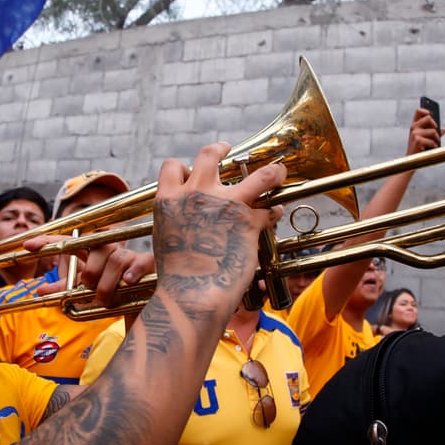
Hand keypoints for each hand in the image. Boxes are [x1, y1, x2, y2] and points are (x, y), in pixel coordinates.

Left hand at [33, 237, 155, 306]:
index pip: (68, 242)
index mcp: (93, 253)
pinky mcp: (147, 262)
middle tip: (92, 291)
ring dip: (107, 286)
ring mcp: (129, 254)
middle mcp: (110, 249)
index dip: (47, 241)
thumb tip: (39, 291)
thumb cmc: (112, 294)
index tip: (27, 245)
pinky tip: (128, 282)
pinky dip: (132, 273)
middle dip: (90, 276)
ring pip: (114, 260)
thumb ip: (66, 289)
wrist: (143, 304)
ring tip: (107, 300)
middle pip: (95, 252)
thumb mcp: (87, 292)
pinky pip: (138, 261)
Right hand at [151, 142, 284, 322]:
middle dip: (220, 148)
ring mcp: (225, 204)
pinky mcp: (249, 220)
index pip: (173, 166)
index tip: (193, 170)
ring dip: (273, 171)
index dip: (185, 166)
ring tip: (279, 170)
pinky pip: (269, 208)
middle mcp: (196, 194)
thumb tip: (187, 217)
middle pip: (209, 154)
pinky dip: (274, 211)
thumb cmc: (177, 278)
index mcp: (169, 200)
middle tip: (226, 148)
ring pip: (260, 174)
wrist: (191, 296)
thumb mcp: (166, 240)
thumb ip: (176, 220)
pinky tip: (276, 215)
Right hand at [406, 107, 444, 154]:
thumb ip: (434, 132)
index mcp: (415, 125)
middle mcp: (413, 127)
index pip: (419, 111)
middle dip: (435, 125)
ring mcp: (414, 133)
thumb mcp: (426, 138)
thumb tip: (444, 130)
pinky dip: (434, 145)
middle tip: (436, 133)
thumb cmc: (419, 148)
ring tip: (434, 144)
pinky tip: (431, 148)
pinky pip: (432, 141)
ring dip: (437, 139)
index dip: (426, 110)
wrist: (413, 159)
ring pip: (433, 131)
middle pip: (428, 118)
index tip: (431, 114)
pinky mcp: (417, 140)